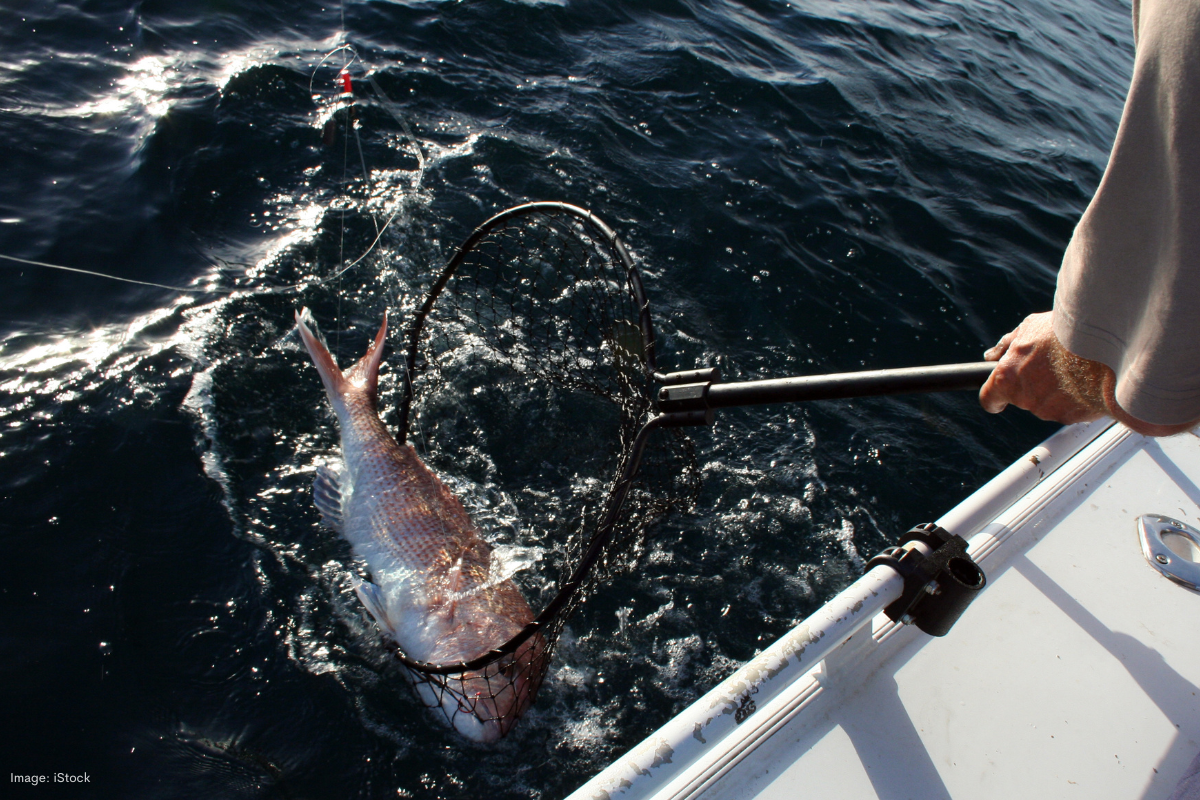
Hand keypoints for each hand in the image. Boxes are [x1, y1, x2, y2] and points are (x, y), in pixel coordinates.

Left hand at [979, 312, 1106, 423]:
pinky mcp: (1074, 417)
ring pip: (1048, 403)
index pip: (989, 399)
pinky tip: (1088, 378)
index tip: (998, 398)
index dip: (994, 398)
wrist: (1107, 345)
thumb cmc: (1066, 332)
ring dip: (1057, 390)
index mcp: (1007, 377)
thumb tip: (991, 355)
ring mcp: (1050, 410)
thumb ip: (1007, 344)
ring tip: (1075, 366)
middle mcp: (1025, 398)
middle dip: (1034, 384)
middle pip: (1023, 398)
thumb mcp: (1030, 326)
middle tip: (1053, 363)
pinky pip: (1072, 408)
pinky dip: (1078, 397)